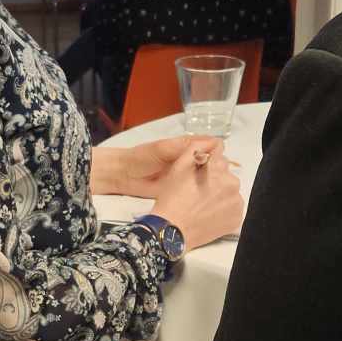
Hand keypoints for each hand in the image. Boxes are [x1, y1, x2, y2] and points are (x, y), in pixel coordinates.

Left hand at [92, 134, 228, 195]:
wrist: (123, 176)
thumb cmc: (140, 157)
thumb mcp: (163, 148)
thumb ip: (185, 146)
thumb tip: (211, 143)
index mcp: (188, 146)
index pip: (212, 147)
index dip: (218, 153)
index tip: (218, 161)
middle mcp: (190, 160)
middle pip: (213, 164)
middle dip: (216, 170)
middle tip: (213, 177)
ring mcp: (187, 176)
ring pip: (206, 178)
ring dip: (210, 182)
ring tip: (208, 187)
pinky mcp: (183, 190)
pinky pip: (196, 191)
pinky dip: (201, 194)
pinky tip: (203, 197)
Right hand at [148, 139, 244, 251]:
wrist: (173, 230)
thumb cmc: (173, 199)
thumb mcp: (179, 166)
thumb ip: (196, 149)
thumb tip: (210, 144)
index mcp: (218, 167)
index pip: (219, 154)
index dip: (207, 162)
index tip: (199, 173)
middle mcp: (231, 182)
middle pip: (225, 174)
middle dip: (215, 179)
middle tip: (197, 191)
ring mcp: (236, 201)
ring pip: (230, 191)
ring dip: (220, 194)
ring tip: (203, 204)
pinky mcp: (237, 218)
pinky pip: (233, 208)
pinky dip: (224, 210)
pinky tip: (209, 214)